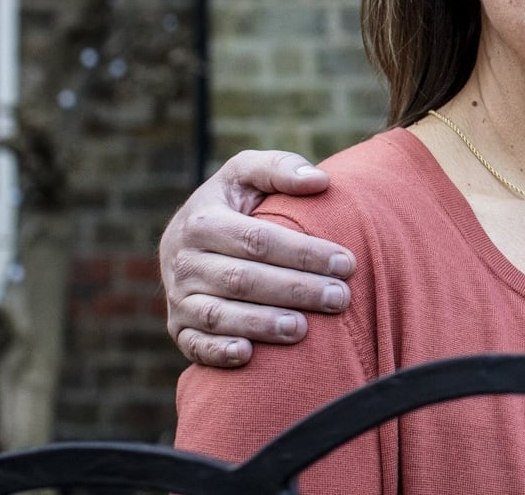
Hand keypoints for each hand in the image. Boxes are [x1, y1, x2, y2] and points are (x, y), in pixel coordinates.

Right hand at [161, 150, 353, 367]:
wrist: (189, 237)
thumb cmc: (233, 203)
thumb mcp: (247, 173)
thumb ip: (280, 168)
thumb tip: (320, 181)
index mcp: (202, 220)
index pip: (258, 240)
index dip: (304, 253)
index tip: (346, 263)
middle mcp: (183, 261)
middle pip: (244, 279)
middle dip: (296, 290)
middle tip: (339, 298)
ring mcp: (178, 297)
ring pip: (219, 315)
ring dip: (262, 324)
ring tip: (303, 329)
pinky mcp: (178, 327)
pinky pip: (195, 344)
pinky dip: (218, 352)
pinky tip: (248, 355)